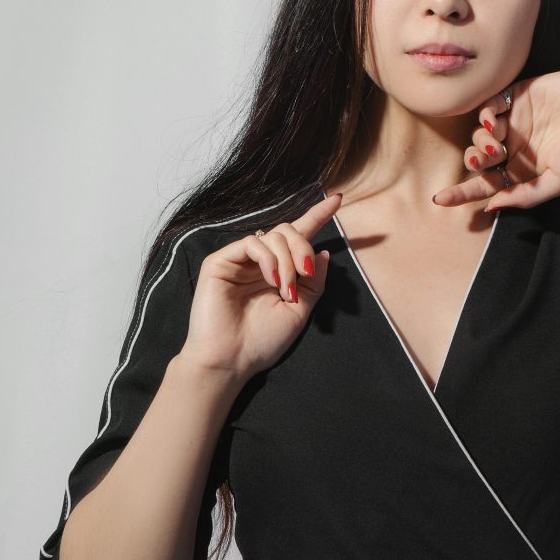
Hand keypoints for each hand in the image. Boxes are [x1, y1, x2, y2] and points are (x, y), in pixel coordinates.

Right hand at [179, 192, 342, 380]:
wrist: (233, 360)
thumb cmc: (263, 340)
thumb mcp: (301, 310)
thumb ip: (314, 281)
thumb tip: (323, 252)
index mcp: (280, 270)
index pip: (300, 235)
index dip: (318, 215)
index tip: (338, 199)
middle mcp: (260, 262)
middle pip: (289, 231)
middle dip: (303, 248)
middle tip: (305, 276)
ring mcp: (240, 260)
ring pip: (273, 235)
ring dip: (288, 261)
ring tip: (286, 289)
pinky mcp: (221, 261)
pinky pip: (252, 243)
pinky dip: (269, 259)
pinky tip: (271, 280)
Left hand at [433, 68, 559, 210]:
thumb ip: (526, 195)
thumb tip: (492, 206)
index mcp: (525, 171)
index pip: (488, 185)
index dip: (463, 193)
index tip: (440, 199)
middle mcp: (517, 148)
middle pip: (479, 160)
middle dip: (475, 163)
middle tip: (485, 159)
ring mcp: (516, 122)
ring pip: (479, 134)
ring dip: (479, 140)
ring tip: (494, 140)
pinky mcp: (518, 96)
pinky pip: (489, 105)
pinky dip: (483, 114)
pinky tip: (492, 120)